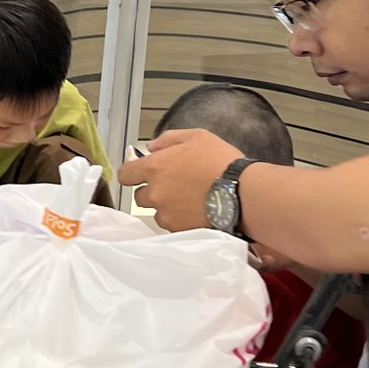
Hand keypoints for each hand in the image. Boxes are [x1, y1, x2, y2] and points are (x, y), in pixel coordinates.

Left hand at [117, 128, 241, 233]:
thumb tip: (151, 148)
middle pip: (139, 197)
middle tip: (173, 187)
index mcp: (154, 168)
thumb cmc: (220, 160)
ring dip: (166, 208)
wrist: (243, 192)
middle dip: (152, 192)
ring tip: (188, 202)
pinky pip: (172, 226)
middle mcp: (155, 193)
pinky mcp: (179, 230)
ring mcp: (166, 215)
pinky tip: (195, 213)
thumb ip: (168, 139)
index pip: (125, 175)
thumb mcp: (196, 137)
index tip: (141, 173)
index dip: (132, 174)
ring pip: (156, 213)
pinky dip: (179, 220)